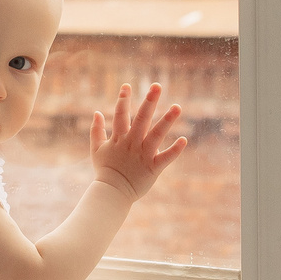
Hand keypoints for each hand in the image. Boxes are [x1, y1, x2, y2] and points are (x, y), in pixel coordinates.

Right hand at [88, 83, 187, 200]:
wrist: (112, 193)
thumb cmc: (105, 171)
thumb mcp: (96, 149)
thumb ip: (96, 130)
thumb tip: (96, 112)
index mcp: (119, 138)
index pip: (120, 114)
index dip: (123, 99)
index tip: (127, 85)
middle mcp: (132, 143)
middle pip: (141, 118)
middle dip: (149, 101)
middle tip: (157, 86)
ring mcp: (143, 155)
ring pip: (156, 134)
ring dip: (167, 120)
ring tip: (177, 107)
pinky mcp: (152, 168)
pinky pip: (165, 158)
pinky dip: (175, 150)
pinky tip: (184, 140)